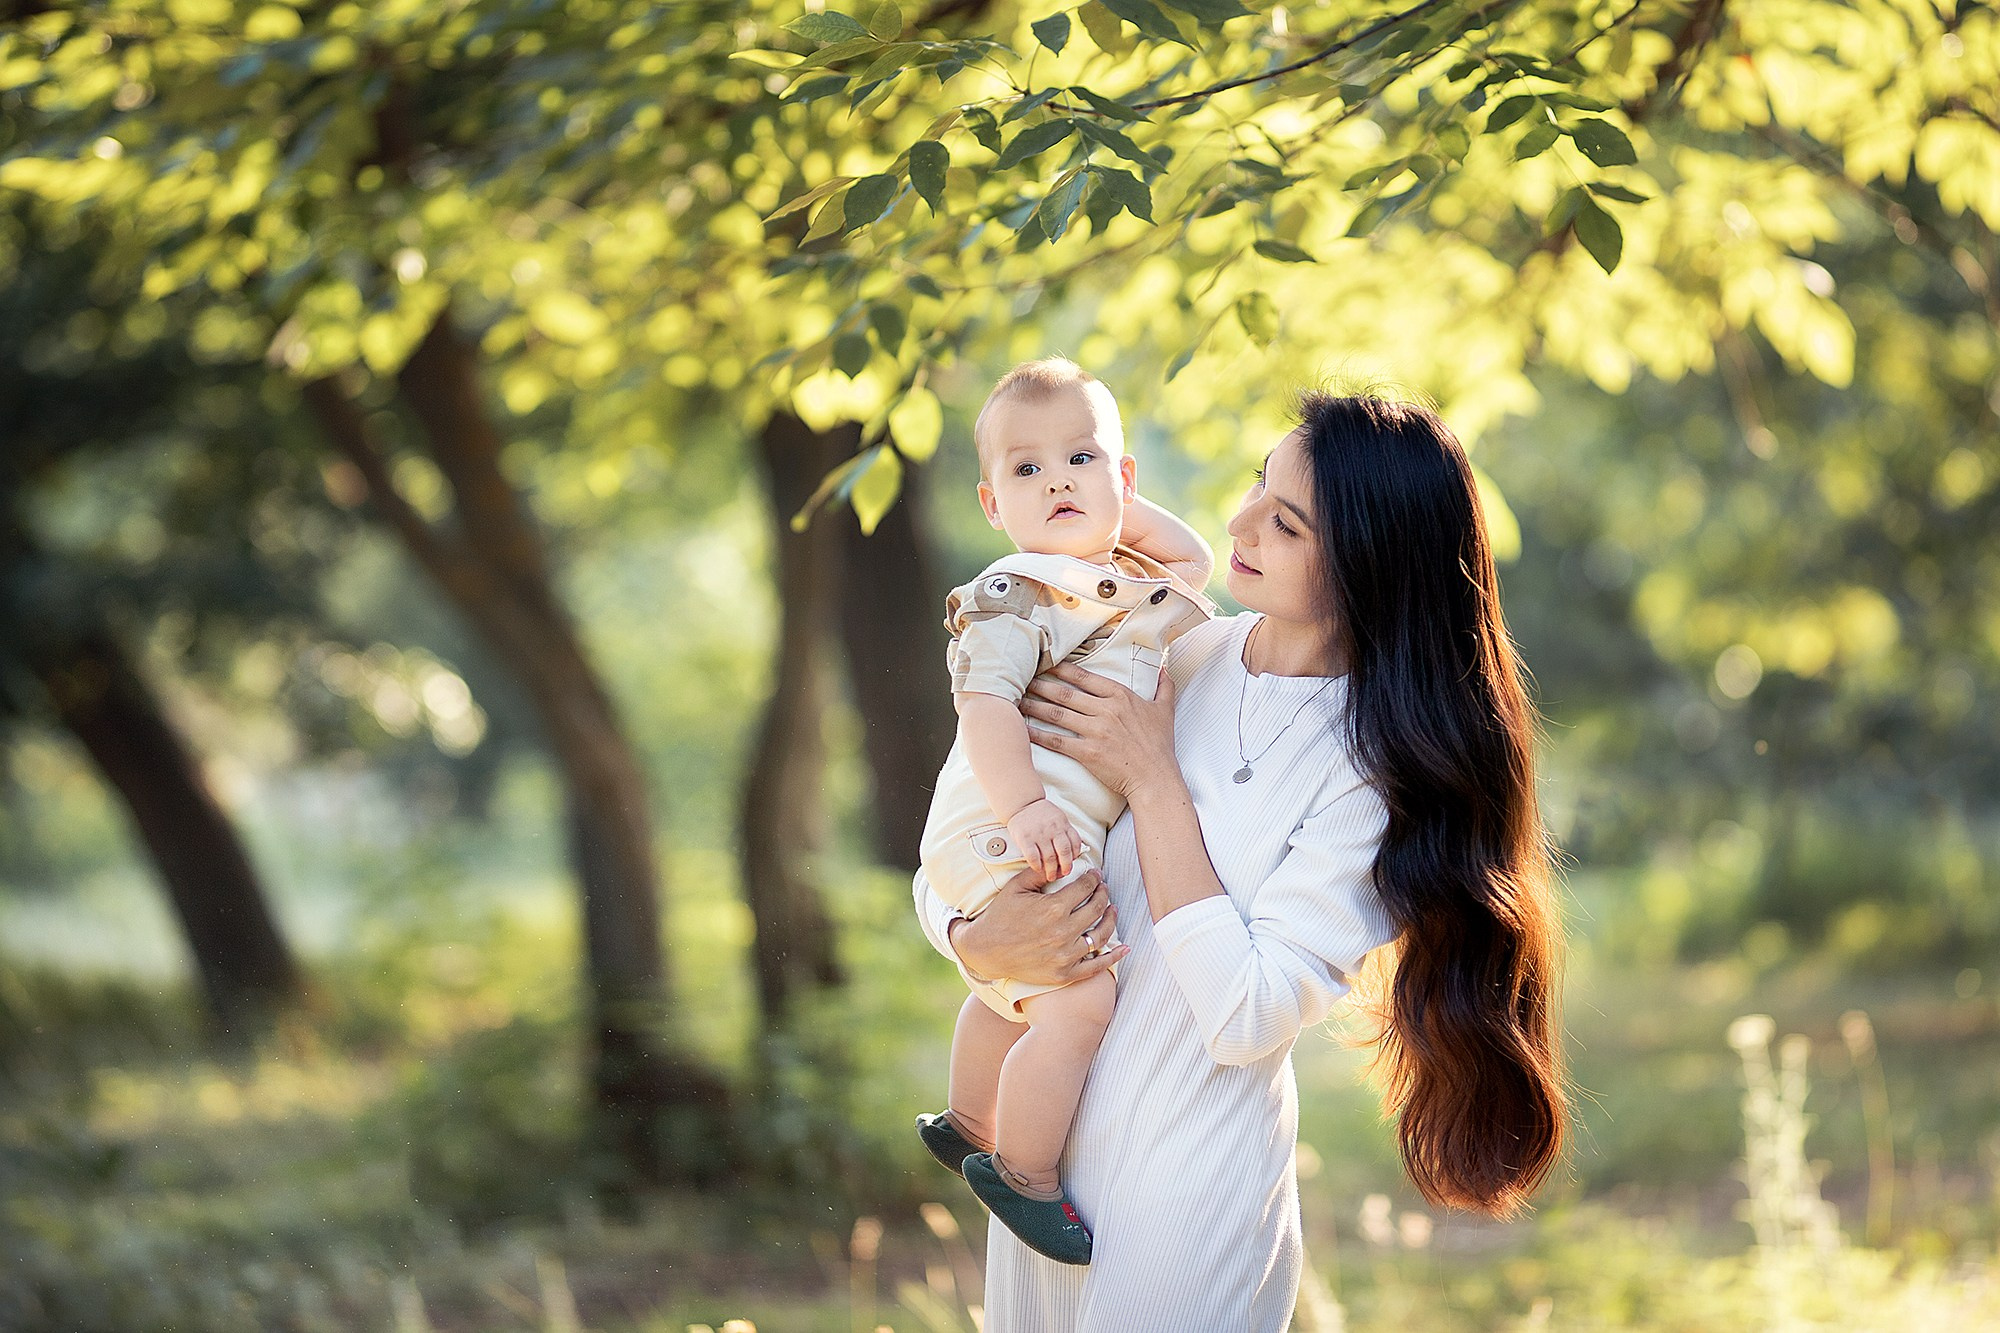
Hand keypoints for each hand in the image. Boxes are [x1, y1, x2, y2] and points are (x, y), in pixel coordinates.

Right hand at [949, 867, 1124, 985]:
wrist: (985, 951)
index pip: (1085, 888)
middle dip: (1103, 894)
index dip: (1093, 878)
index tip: (1095, 874)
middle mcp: (1063, 932)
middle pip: (1096, 908)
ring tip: (1112, 910)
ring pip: (1101, 935)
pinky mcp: (1064, 973)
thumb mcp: (1016, 887)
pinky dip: (1113, 957)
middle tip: (1104, 888)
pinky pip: (1096, 966)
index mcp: (1053, 908)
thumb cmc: (1000, 916)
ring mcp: (1065, 955)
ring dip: (1111, 920)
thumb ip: (1040, 873)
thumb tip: (1061, 864)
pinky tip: (1124, 947)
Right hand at [1005, 797, 1081, 880]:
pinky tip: (1038, 868)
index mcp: (1063, 823)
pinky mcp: (1025, 838)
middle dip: (1065, 867)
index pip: (1075, 843)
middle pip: (1064, 852)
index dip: (1075, 856)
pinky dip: (1037, 866)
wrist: (1022, 802)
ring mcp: (1039, 833)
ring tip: (1050, 876)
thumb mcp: (1059, 818)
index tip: (1072, 864)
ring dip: (1051, 870)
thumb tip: (1075, 852)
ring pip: (1049, 857)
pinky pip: (1033, 856)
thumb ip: (1066, 832)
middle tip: (1063, 874)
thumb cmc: (1042, 813)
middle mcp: (1053, 828)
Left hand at [1023, 663, 1181, 802]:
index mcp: (1120, 696)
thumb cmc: (1159, 746)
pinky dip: (1038, 734)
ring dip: (1035, 706)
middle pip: (1065, 693)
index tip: (1046, 663)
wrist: (1155, 778)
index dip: (1062, 669)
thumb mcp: (1165, 711)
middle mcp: (1106, 710)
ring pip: (1057, 714)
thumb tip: (1165, 667)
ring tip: (1017, 700)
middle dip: (1041, 685)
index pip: (1085, 677)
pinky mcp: (1087, 753)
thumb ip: (1164, 686)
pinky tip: (1023, 730)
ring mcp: (1095, 731)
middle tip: (1022, 679)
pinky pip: (1057, 741)